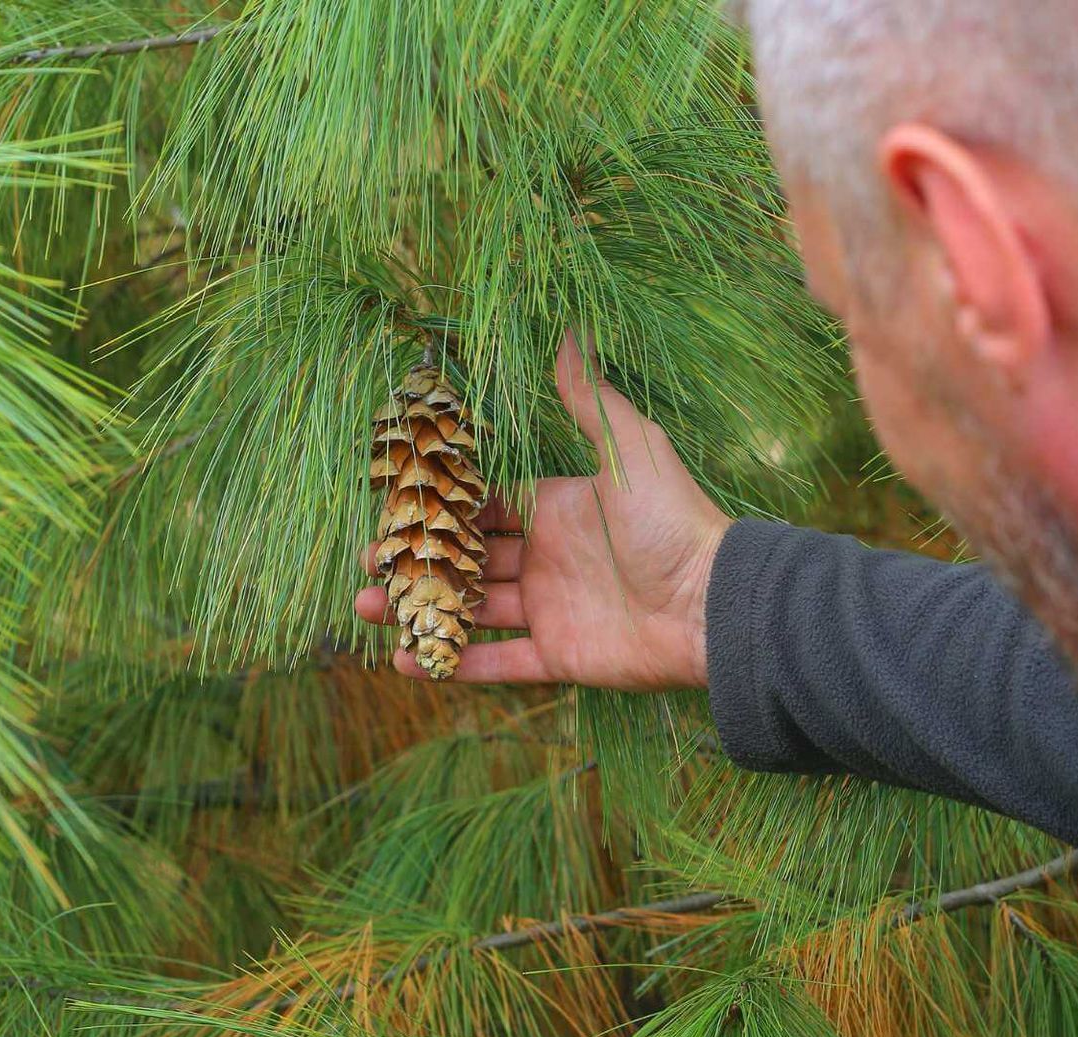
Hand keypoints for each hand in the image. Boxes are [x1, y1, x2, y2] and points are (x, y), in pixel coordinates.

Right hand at [355, 333, 731, 688]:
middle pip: (466, 558)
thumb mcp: (630, 450)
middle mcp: (547, 558)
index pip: (484, 504)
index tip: (390, 505)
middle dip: (415, 559)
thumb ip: (590, 400)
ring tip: (366, 608)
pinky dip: (450, 665)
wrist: (711, 604)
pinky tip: (403, 660)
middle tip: (367, 562)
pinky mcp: (558, 657)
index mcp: (557, 508)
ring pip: (469, 611)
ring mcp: (550, 609)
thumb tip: (572, 331)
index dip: (439, 506)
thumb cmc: (674, 522)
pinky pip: (494, 663)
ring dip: (418, 609)